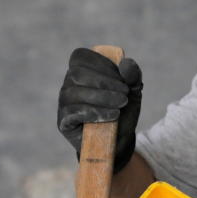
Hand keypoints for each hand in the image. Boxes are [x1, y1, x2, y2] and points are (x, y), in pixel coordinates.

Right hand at [57, 48, 141, 172]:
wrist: (120, 140)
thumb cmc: (123, 110)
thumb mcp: (132, 91)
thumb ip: (132, 75)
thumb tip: (126, 62)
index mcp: (82, 72)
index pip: (80, 57)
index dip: (99, 63)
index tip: (120, 75)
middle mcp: (69, 85)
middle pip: (77, 74)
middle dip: (104, 82)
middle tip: (125, 93)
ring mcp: (64, 104)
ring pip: (75, 93)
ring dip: (102, 97)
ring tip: (121, 104)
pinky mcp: (63, 122)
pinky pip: (74, 113)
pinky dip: (96, 112)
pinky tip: (113, 115)